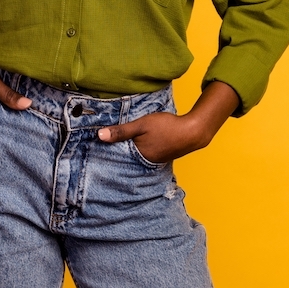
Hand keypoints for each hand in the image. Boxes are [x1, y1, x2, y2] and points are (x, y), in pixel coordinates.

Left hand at [96, 81, 239, 163]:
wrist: (193, 131)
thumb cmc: (166, 127)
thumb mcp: (141, 125)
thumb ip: (121, 131)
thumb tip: (99, 136)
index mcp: (138, 156)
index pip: (117, 157)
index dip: (107, 152)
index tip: (95, 151)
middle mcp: (145, 162)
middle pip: (126, 158)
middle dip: (116, 153)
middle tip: (102, 149)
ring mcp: (154, 159)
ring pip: (135, 156)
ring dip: (128, 151)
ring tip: (116, 146)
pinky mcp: (161, 155)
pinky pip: (145, 154)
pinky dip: (139, 149)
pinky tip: (137, 144)